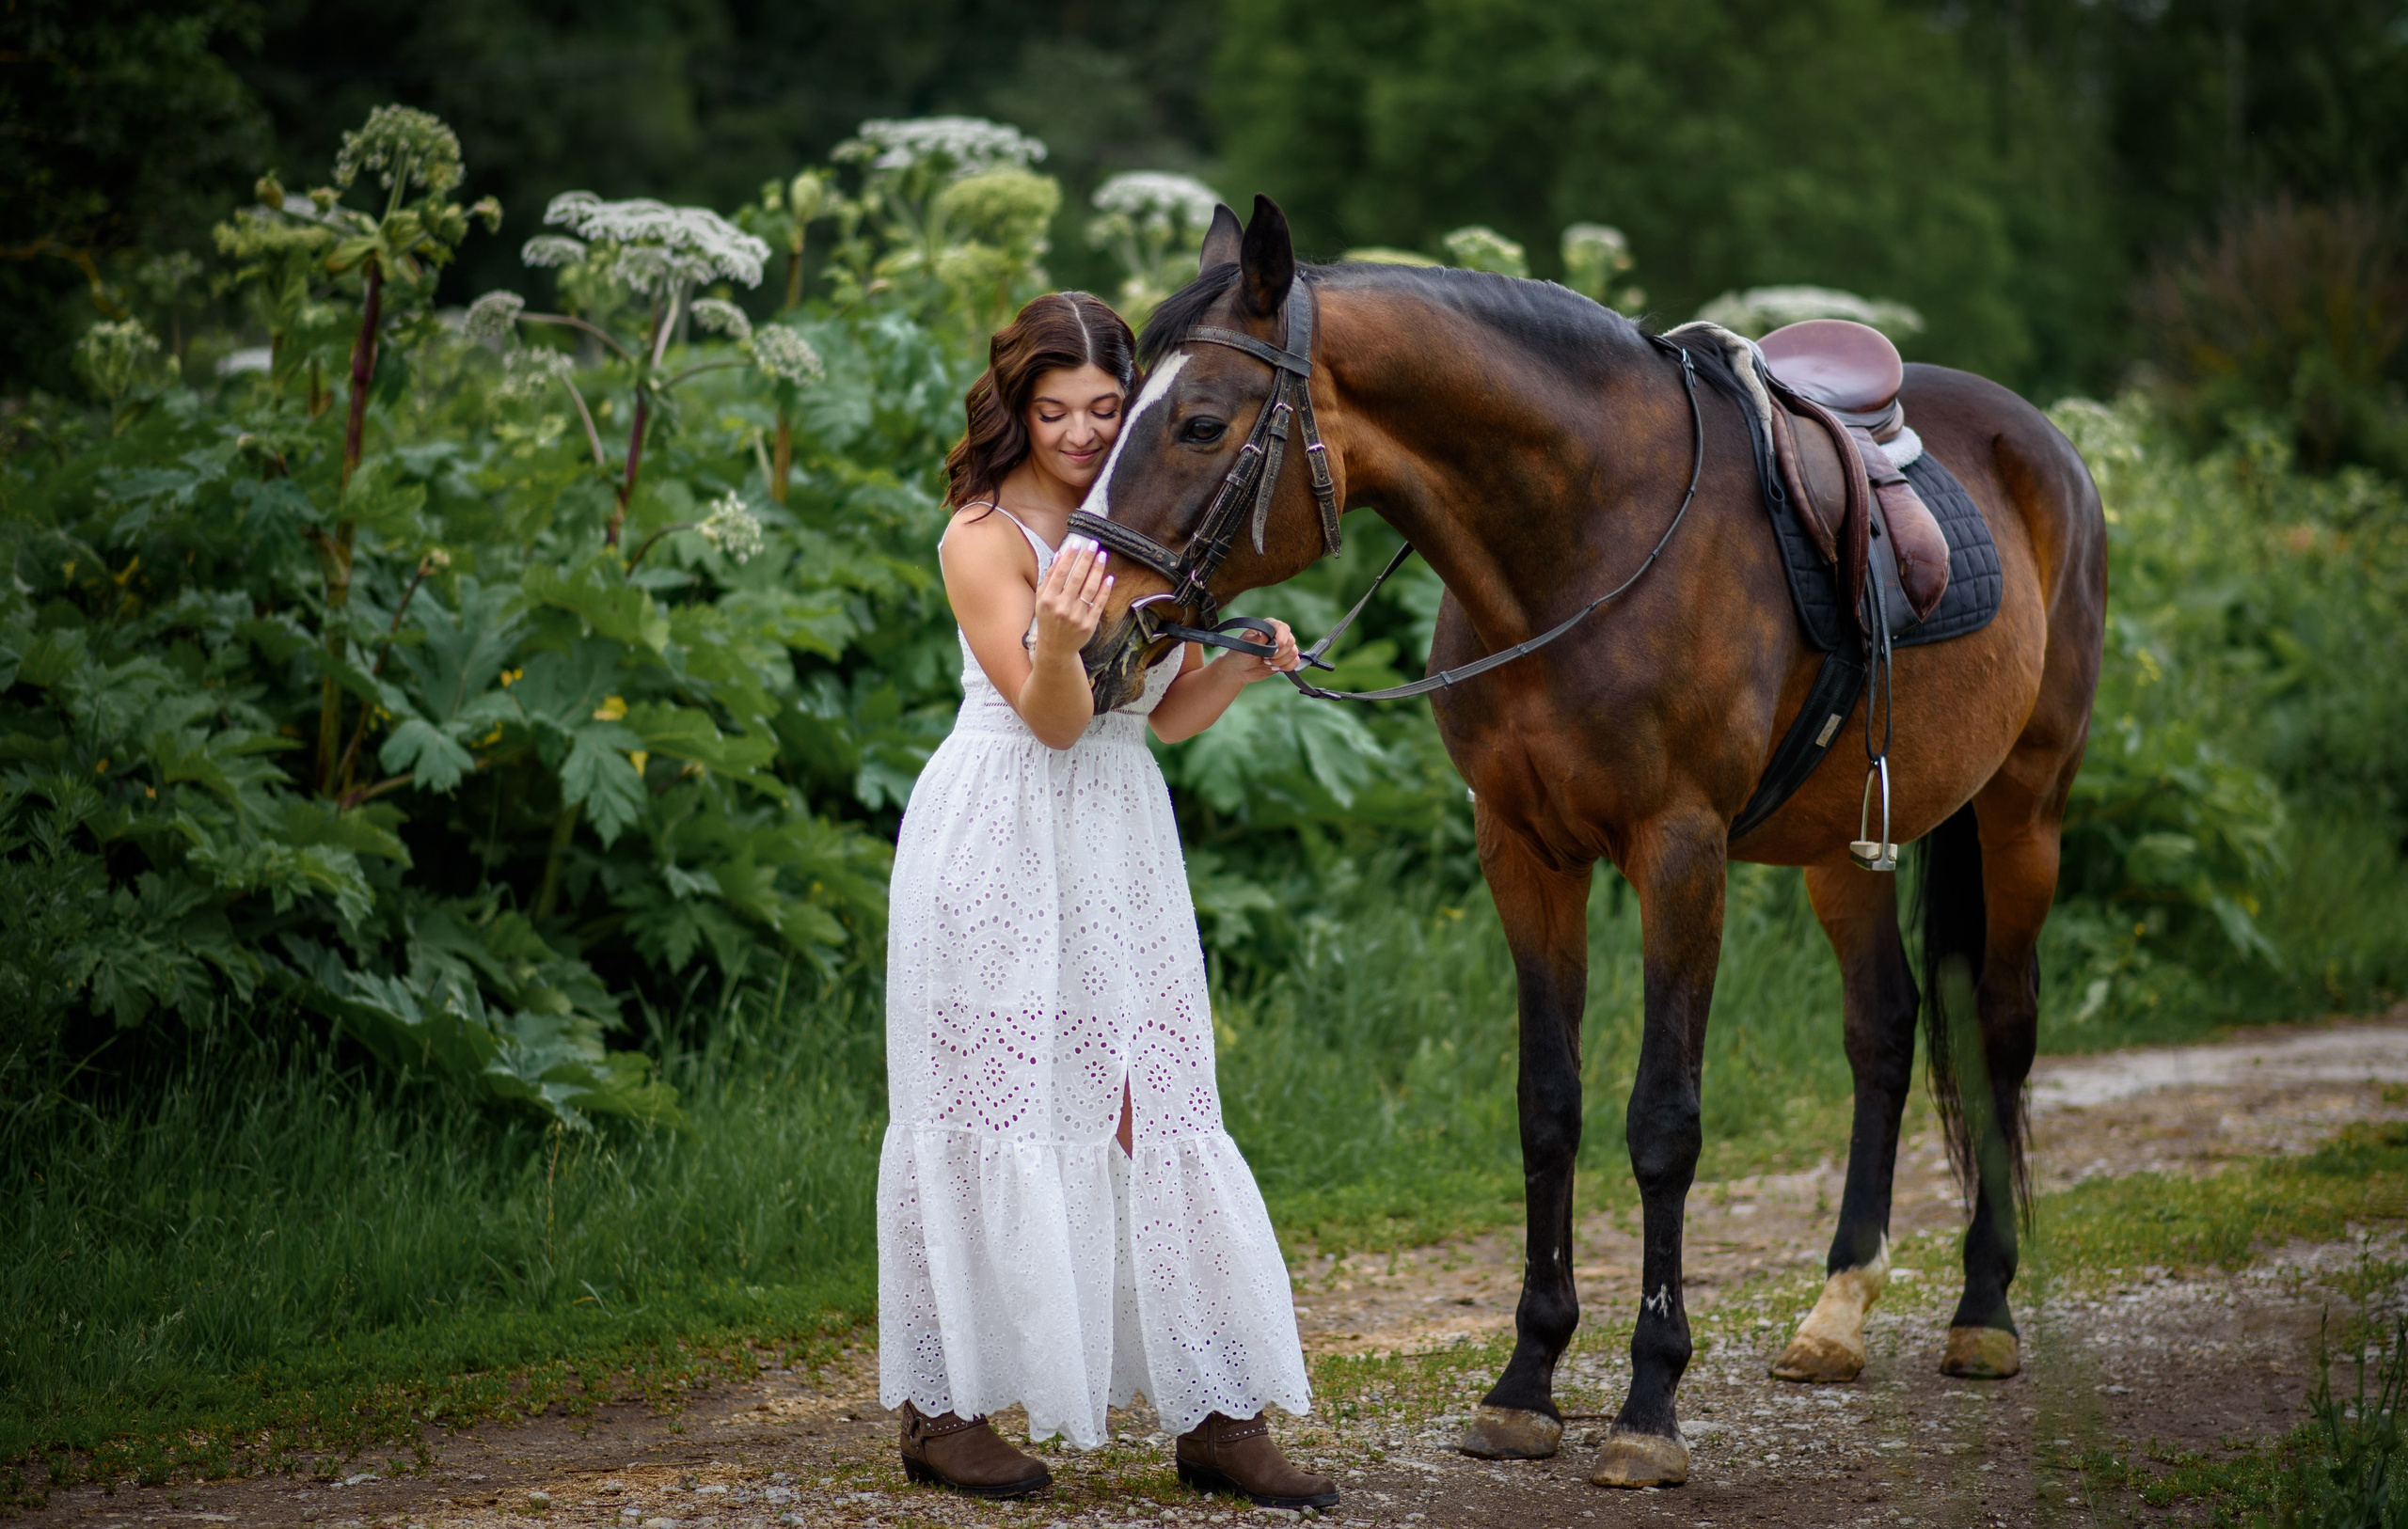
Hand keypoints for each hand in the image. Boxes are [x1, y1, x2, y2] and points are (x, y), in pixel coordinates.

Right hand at [1030, 538, 1111, 662]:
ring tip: (1102, 555)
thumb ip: (1049, 577)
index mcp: (1048, 600)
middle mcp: (1062, 608)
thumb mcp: (1041, 599)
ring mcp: (1077, 617)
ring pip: (1090, 589)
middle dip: (1086, 559)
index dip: (1070, 557)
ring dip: (1097, 570)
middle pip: (1077, 578)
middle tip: (1094, 544)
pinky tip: (1109, 577)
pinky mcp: (1089, 625)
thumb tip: (1059, 555)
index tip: (1078, 543)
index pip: (1061, 573)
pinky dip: (1105, 590)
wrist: (1056, 649)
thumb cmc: (1047, 619)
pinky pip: (1099, 603)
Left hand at [1218, 617, 1299, 682]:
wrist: (1239, 670)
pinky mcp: (1285, 659)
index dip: (1282, 638)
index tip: (1275, 647)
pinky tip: (1274, 668)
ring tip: (1267, 663)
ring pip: (1293, 652)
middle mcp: (1278, 635)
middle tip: (1265, 658)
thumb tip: (1266, 635)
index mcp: (1268, 627)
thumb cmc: (1240, 654)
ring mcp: (1283, 648)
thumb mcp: (1245, 646)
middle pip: (1290, 641)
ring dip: (1281, 661)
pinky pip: (1295, 662)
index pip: (1283, 627)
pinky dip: (1286, 667)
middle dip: (1279, 653)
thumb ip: (1257, 640)